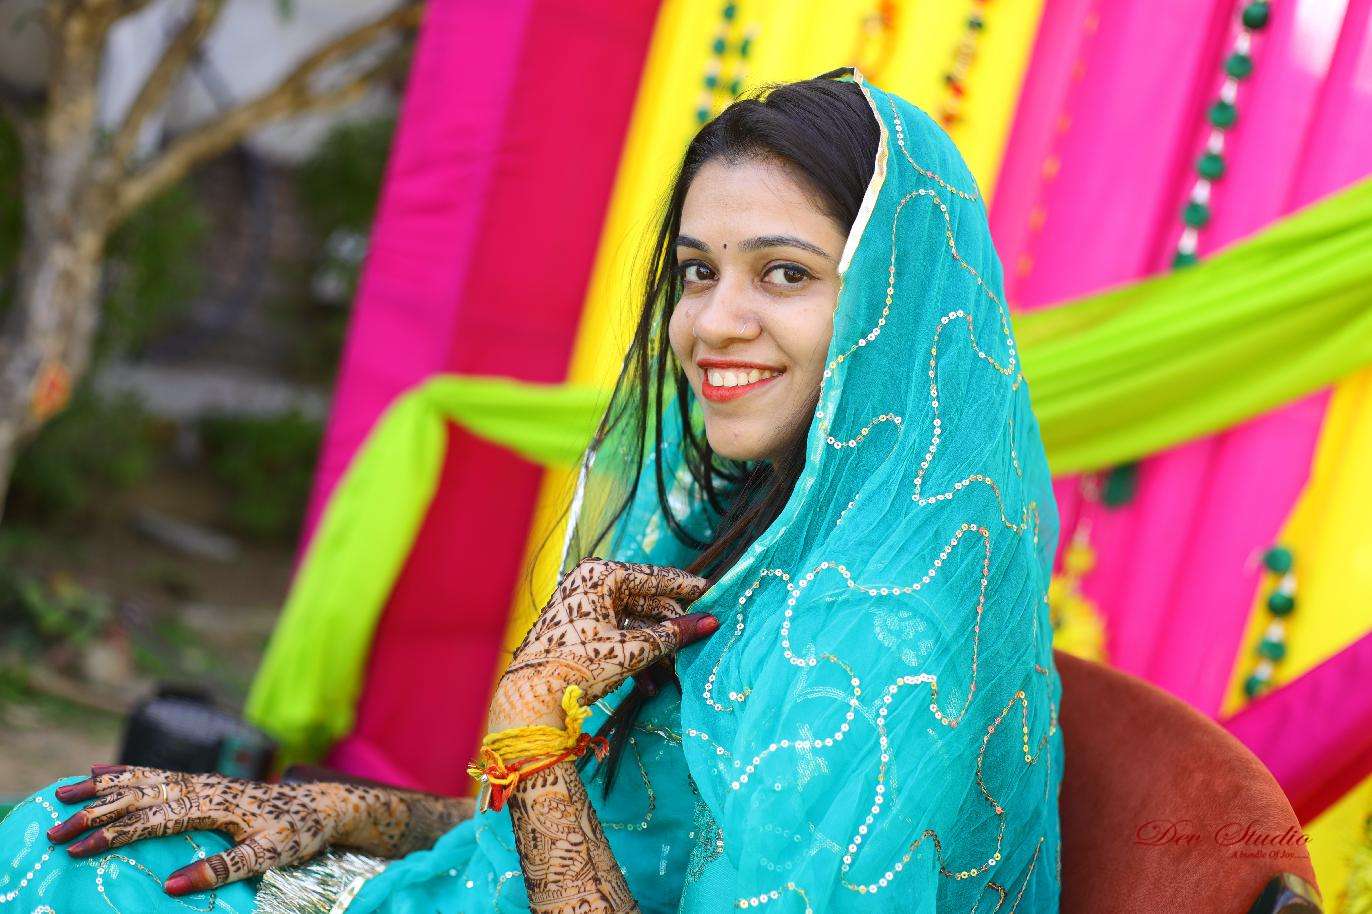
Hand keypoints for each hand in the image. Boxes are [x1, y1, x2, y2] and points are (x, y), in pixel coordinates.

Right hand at [49, 764, 384, 894]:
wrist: (324, 804)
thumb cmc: (298, 833)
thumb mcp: (267, 857)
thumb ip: (221, 869)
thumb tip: (171, 886)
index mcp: (215, 806)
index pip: (153, 820)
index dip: (114, 834)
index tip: (77, 848)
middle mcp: (204, 788)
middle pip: (140, 797)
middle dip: (96, 811)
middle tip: (54, 825)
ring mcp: (203, 783)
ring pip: (145, 780)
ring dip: (103, 786)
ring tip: (64, 791)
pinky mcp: (205, 784)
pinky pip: (159, 775)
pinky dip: (128, 772)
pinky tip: (102, 770)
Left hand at [491, 558, 716, 731]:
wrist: (533, 697)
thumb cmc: (582, 664)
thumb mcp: (634, 649)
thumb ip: (673, 634)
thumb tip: (711, 622)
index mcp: (601, 575)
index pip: (654, 576)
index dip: (686, 587)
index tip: (713, 590)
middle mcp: (589, 584)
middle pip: (645, 602)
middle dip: (670, 630)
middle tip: (696, 645)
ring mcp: (582, 606)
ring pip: (632, 623)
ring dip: (654, 650)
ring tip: (671, 676)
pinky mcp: (578, 629)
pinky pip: (616, 635)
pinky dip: (634, 656)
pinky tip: (647, 685)